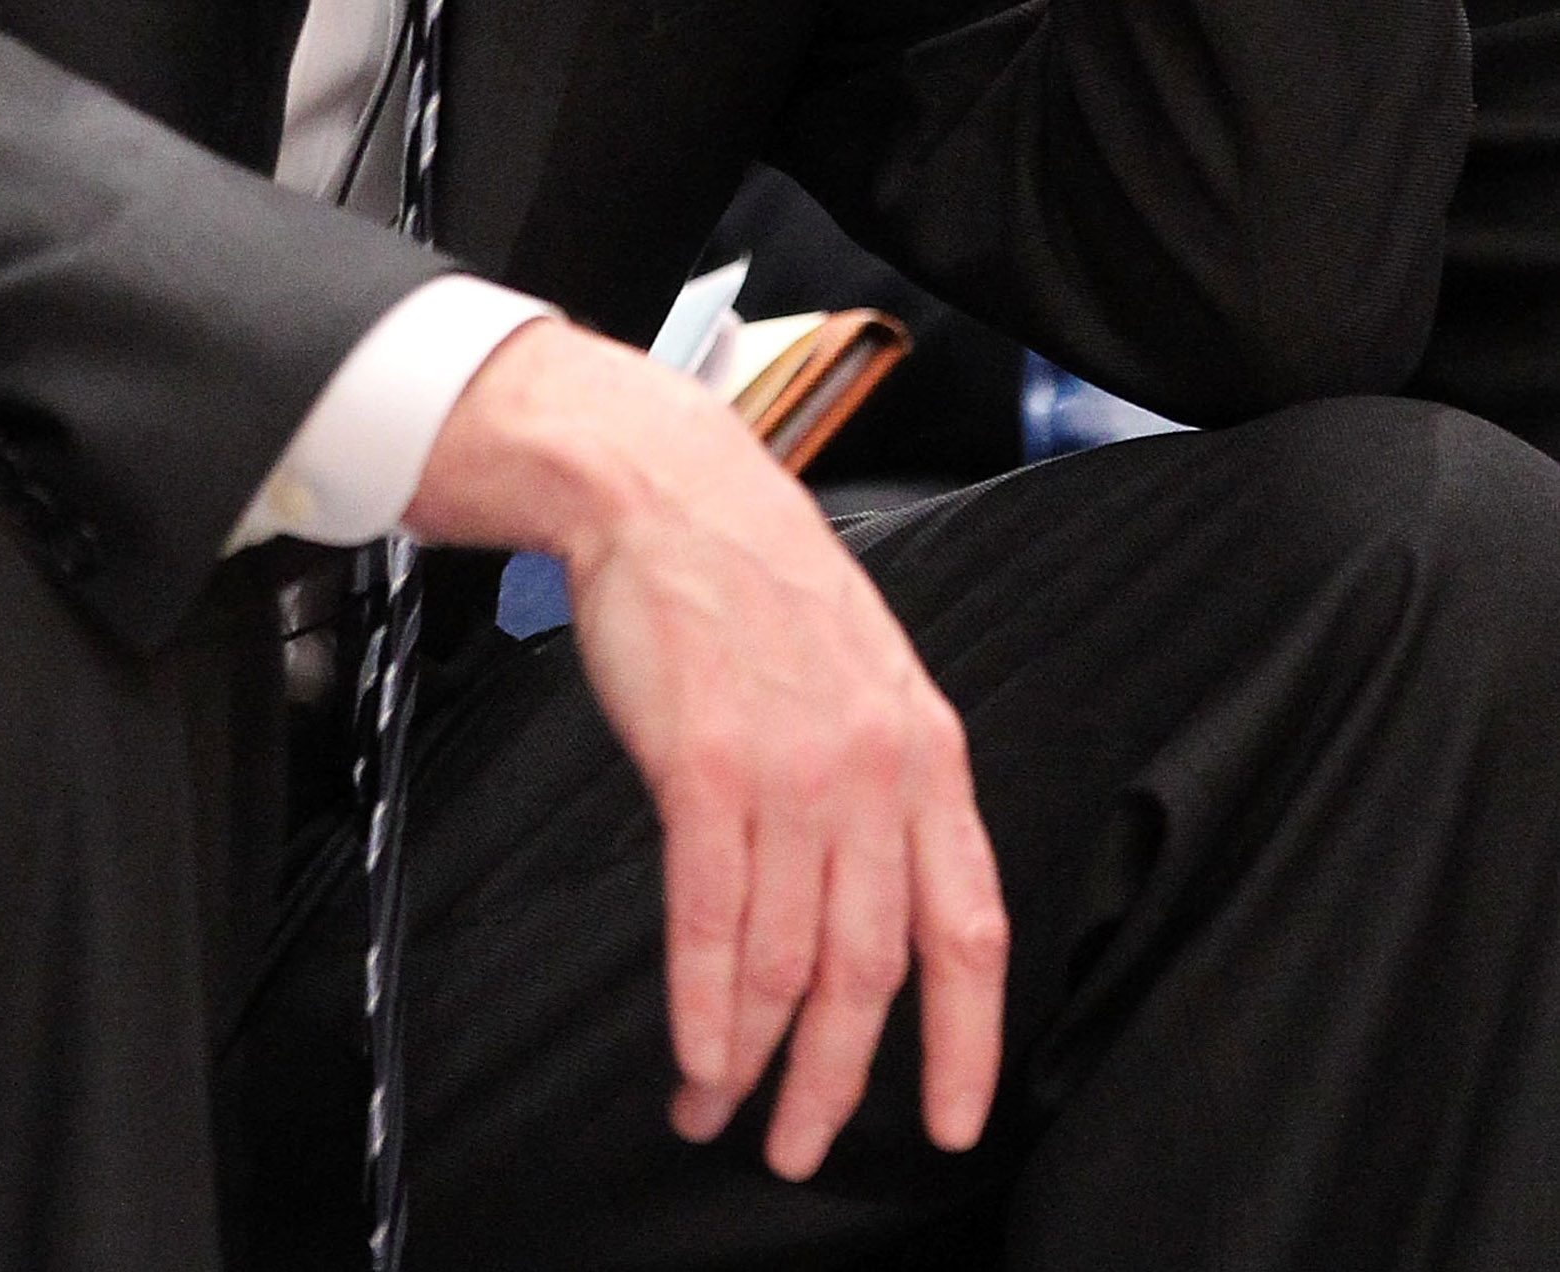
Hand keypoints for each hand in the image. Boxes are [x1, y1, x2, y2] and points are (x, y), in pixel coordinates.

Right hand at [406, 320, 1007, 1176]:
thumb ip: (885, 779)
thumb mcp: (864, 672)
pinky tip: (694, 1051)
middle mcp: (871, 768)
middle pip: (870, 967)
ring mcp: (789, 768)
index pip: (968, 925)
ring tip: (718, 1108)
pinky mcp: (702, 763)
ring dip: (752, 1059)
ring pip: (786, 959)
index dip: (966, 1040)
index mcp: (926, 750)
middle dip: (836, 1081)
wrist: (670, 492)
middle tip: (803, 1146)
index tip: (954, 1120)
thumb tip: (880, 898)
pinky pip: (711, 917)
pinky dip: (703, 1003)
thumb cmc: (758, 579)